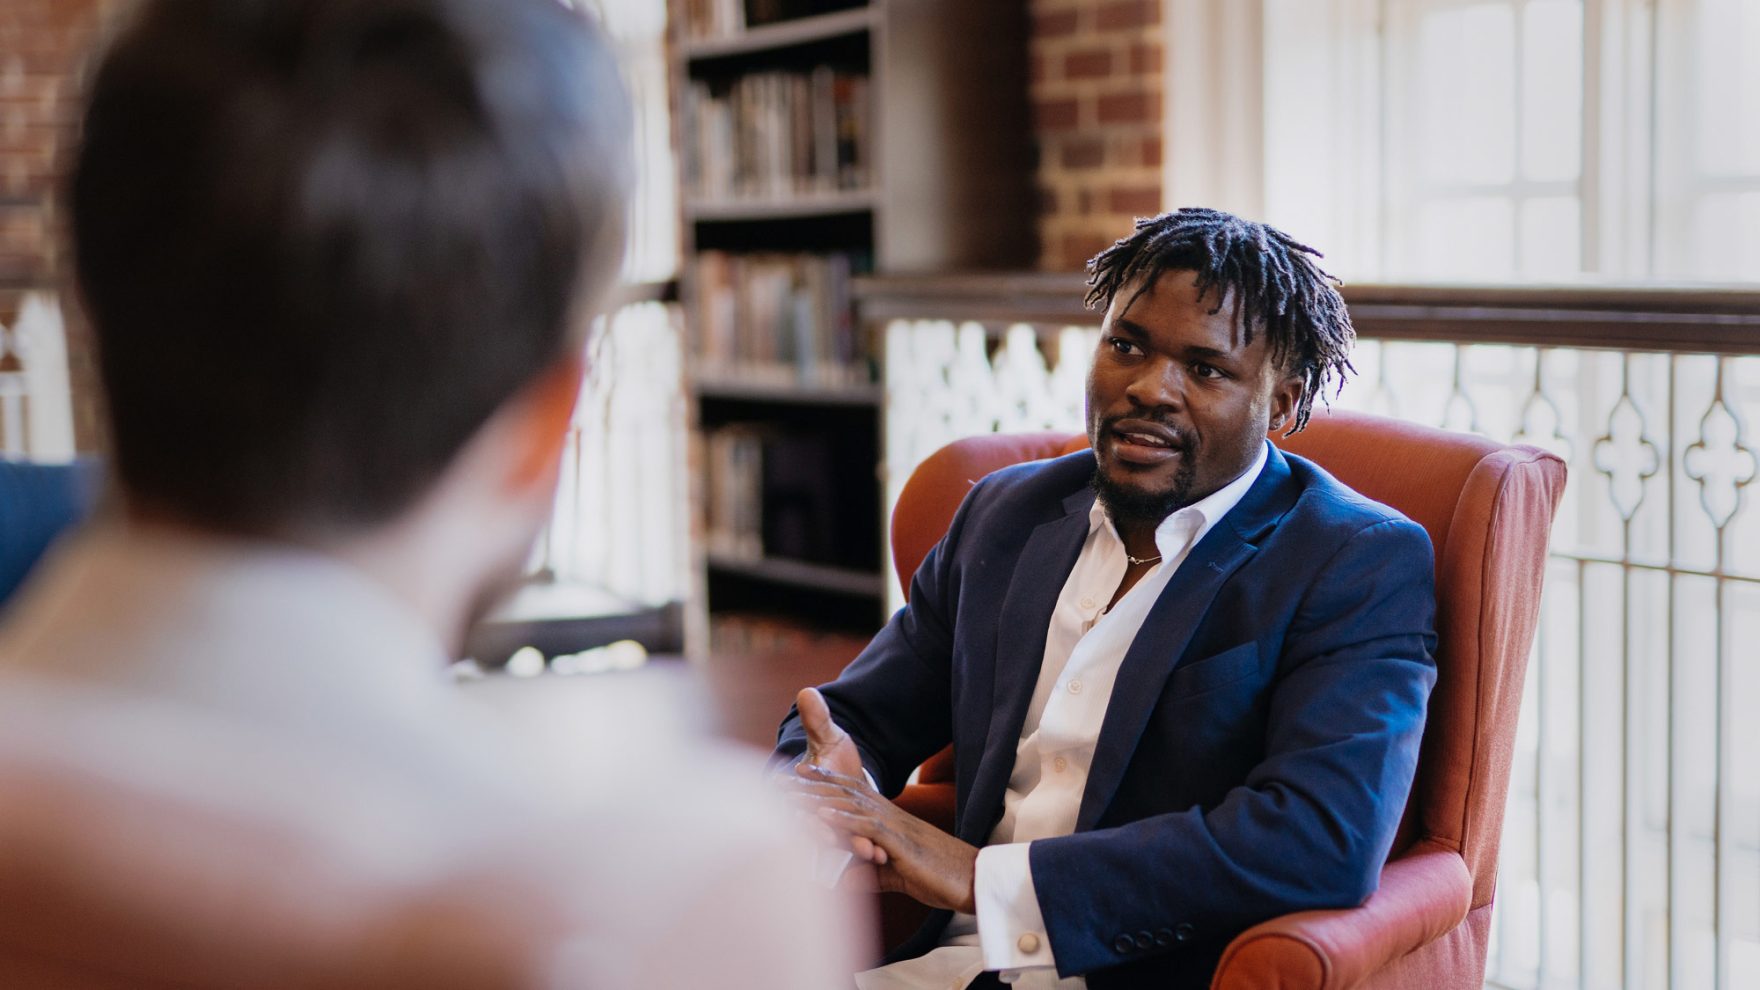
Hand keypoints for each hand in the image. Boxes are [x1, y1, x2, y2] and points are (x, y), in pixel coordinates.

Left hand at [793, 763, 978, 913]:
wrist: (971, 878)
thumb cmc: (938, 876)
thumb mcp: (896, 876)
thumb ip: (869, 874)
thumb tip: (843, 882)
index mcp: (888, 818)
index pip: (852, 792)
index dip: (825, 780)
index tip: (799, 771)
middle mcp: (888, 814)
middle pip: (843, 792)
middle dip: (811, 784)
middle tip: (779, 776)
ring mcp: (893, 825)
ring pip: (850, 804)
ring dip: (818, 797)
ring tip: (790, 792)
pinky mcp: (899, 841)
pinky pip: (867, 826)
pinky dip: (843, 820)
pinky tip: (821, 816)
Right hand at [795, 687, 879, 862]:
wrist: (846, 775)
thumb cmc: (831, 755)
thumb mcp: (826, 736)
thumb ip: (817, 719)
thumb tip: (807, 693)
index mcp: (794, 790)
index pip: (792, 804)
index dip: (803, 814)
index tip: (816, 818)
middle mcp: (804, 813)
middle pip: (811, 829)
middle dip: (828, 836)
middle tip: (848, 842)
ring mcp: (823, 828)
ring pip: (833, 842)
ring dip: (851, 848)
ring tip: (872, 854)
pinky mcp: (841, 838)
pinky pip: (849, 848)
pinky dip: (861, 853)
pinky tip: (880, 859)